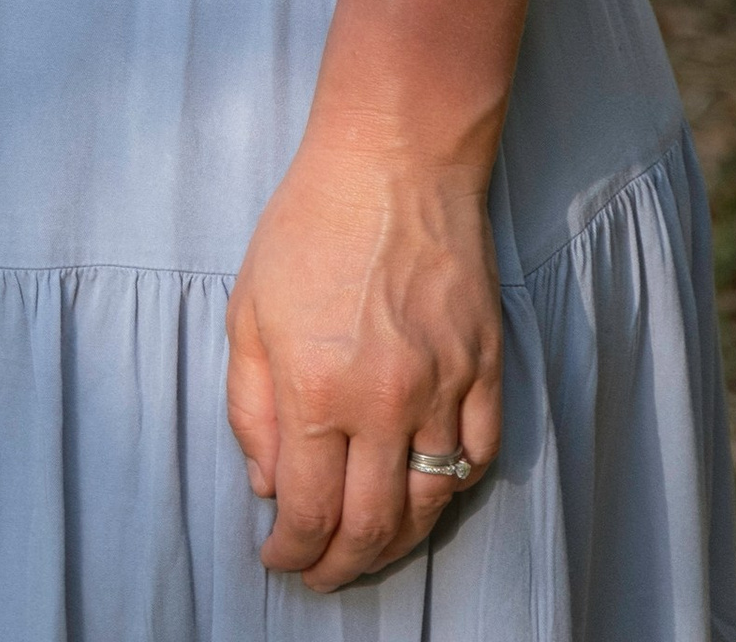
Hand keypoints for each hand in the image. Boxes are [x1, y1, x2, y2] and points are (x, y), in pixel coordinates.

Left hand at [226, 128, 501, 589]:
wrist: (394, 160)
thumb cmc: (308, 226)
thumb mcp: (248, 309)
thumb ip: (252, 406)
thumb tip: (268, 484)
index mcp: (317, 389)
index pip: (307, 510)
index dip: (291, 551)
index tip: (278, 560)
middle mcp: (385, 403)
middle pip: (373, 526)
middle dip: (342, 565)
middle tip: (322, 575)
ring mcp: (445, 389)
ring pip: (431, 504)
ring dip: (397, 542)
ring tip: (369, 549)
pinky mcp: (487, 369)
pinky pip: (478, 457)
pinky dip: (453, 489)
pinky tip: (426, 494)